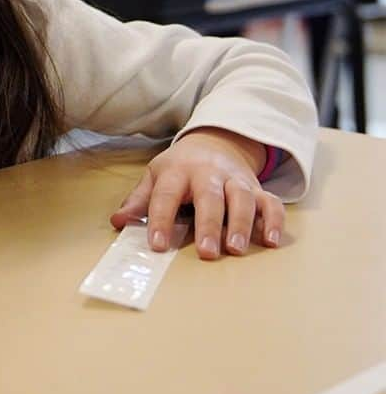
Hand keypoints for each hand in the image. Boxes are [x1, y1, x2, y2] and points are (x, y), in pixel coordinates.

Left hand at [110, 127, 283, 259]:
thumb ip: (139, 200)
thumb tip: (118, 221)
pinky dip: (274, 221)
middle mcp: (208, 174)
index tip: (156, 245)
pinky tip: (271, 241)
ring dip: (242, 223)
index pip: (166, 195)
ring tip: (235, 248)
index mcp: (177, 171)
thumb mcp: (155, 176)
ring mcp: (235, 180)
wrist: (214, 141)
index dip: (160, 219)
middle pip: (209, 197)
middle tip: (206, 251)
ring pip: (243, 198)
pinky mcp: (257, 188)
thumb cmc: (180, 167)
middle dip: (208, 224)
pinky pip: (271, 202)